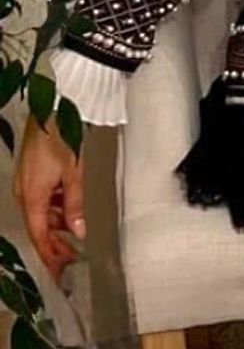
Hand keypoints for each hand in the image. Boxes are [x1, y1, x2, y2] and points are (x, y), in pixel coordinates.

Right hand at [13, 112, 85, 280]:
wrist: (50, 113)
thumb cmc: (60, 140)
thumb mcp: (73, 175)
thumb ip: (75, 205)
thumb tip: (78, 230)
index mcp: (32, 197)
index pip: (39, 235)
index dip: (50, 255)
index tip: (59, 271)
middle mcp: (24, 193)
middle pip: (39, 227)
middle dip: (54, 245)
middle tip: (70, 260)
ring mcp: (26, 184)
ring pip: (41, 214)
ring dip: (56, 227)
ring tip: (73, 240)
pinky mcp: (31, 175)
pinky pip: (41, 200)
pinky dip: (55, 210)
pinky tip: (68, 213)